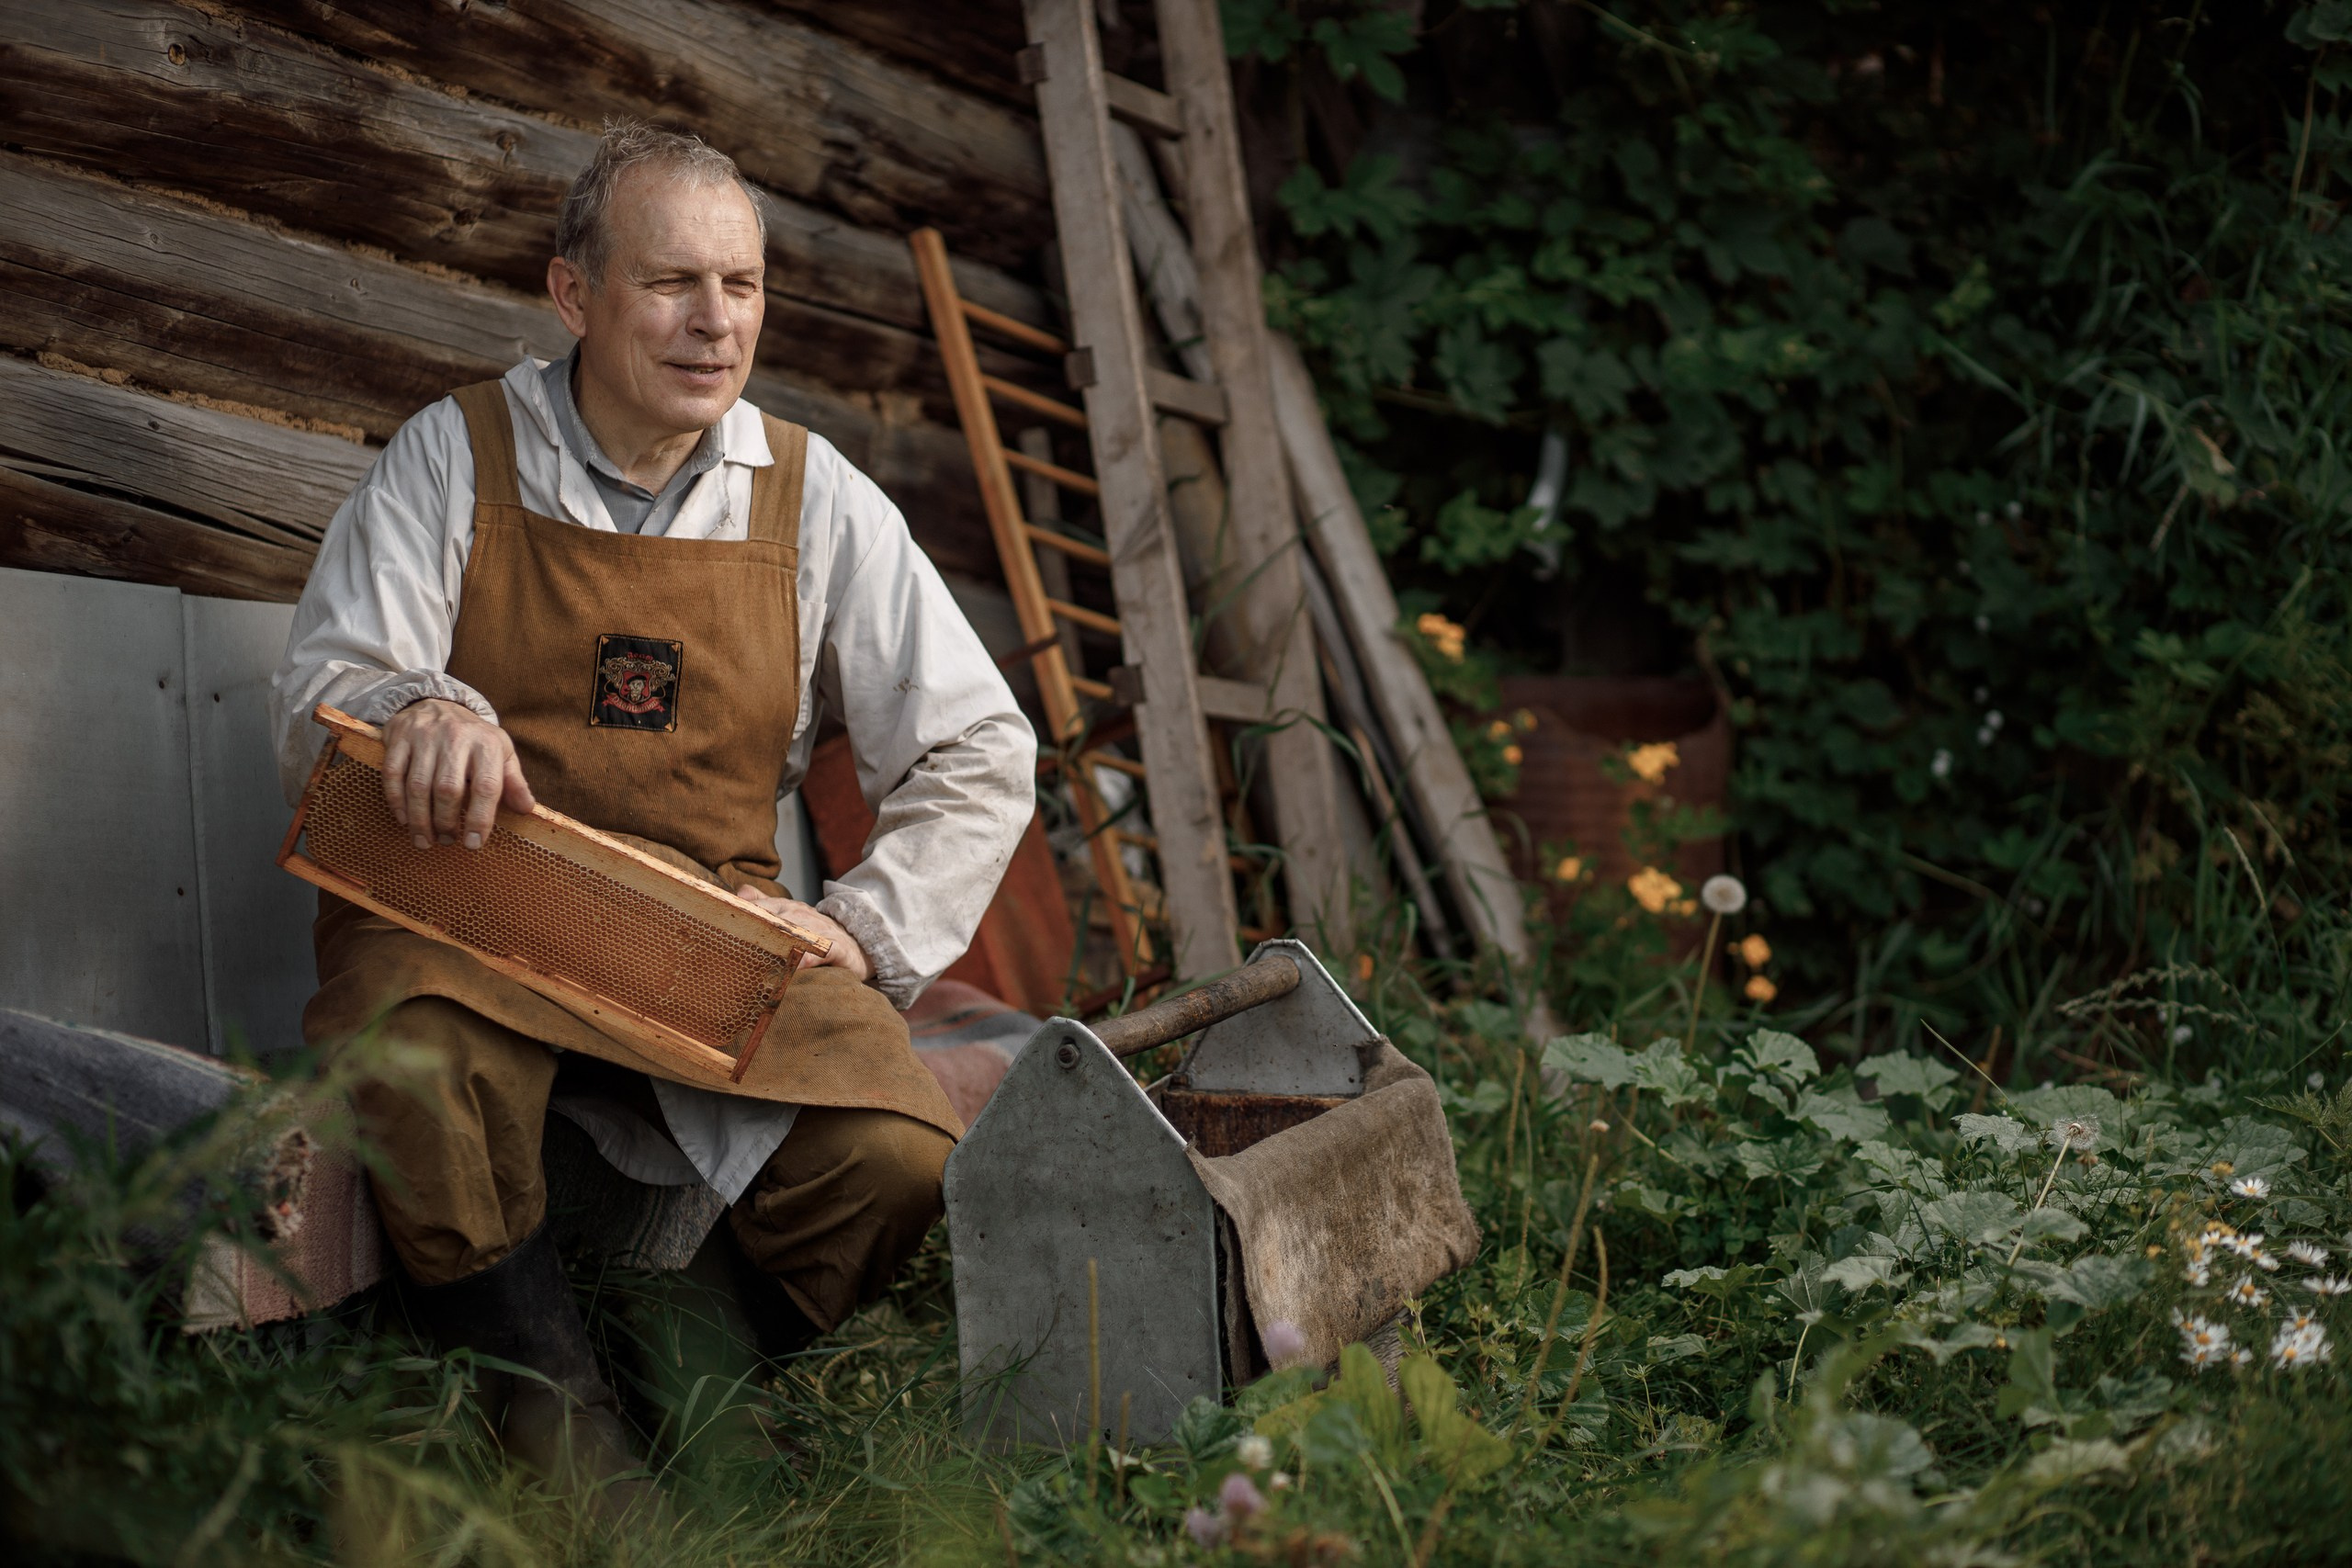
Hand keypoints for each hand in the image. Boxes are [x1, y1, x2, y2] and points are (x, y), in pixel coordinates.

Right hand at [379, 698, 535, 849]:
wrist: (438, 703)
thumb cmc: (474, 738)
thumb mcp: (501, 753)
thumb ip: (513, 781)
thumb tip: (526, 809)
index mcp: (487, 744)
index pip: (486, 786)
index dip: (481, 819)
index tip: (473, 844)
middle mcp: (456, 738)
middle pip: (448, 789)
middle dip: (445, 822)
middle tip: (447, 841)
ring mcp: (424, 736)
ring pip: (418, 786)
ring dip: (419, 820)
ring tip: (425, 840)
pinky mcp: (399, 737)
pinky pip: (393, 774)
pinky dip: (397, 801)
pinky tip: (404, 819)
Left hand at [732, 891, 872, 982]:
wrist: (858, 944)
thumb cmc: (815, 934)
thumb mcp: (790, 916)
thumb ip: (764, 904)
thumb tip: (739, 893)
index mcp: (787, 909)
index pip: (760, 907)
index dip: (741, 915)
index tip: (718, 922)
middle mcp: (801, 916)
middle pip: (776, 918)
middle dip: (757, 927)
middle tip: (733, 941)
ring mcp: (820, 931)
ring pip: (798, 932)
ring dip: (782, 940)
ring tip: (763, 952)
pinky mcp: (837, 948)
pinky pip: (823, 951)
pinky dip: (811, 957)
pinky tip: (799, 965)